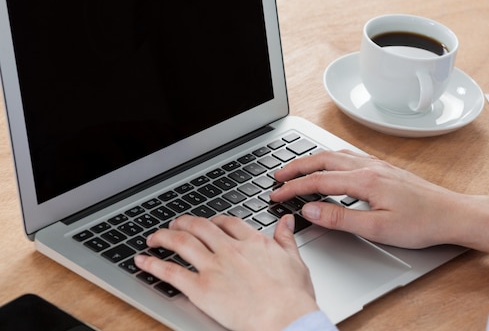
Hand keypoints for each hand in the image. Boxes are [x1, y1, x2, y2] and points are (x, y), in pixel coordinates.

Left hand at [134, 214, 318, 330]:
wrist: (285, 318)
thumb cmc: (292, 296)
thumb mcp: (295, 260)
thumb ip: (286, 238)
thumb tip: (286, 221)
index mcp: (252, 242)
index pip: (227, 223)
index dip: (213, 221)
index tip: (208, 223)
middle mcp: (230, 249)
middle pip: (199, 227)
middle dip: (184, 223)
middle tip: (175, 224)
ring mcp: (213, 267)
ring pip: (181, 242)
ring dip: (164, 236)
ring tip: (154, 237)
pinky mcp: (200, 288)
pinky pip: (171, 271)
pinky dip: (153, 264)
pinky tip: (143, 260)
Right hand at [272, 150, 488, 255]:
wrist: (452, 213)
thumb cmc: (421, 222)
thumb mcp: (377, 228)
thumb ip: (340, 218)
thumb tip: (310, 211)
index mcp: (364, 180)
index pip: (318, 181)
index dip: (293, 188)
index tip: (276, 195)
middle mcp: (369, 167)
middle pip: (323, 160)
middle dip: (296, 167)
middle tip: (277, 177)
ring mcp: (377, 165)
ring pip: (336, 155)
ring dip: (313, 160)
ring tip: (297, 169)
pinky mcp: (384, 169)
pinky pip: (349, 156)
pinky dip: (330, 159)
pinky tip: (331, 166)